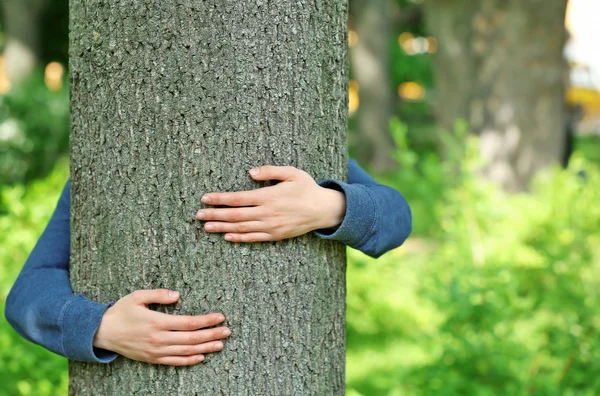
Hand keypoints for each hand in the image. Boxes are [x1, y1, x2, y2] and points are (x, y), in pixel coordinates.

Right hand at [93, 289, 230, 365]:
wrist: (102, 333)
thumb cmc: (121, 311)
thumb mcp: (138, 296)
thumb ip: (159, 294)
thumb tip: (178, 295)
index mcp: (157, 322)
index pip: (189, 322)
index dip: (207, 321)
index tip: (220, 317)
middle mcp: (159, 339)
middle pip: (192, 338)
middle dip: (212, 335)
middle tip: (227, 331)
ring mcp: (156, 351)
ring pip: (186, 351)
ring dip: (205, 348)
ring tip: (220, 345)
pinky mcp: (152, 359)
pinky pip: (174, 362)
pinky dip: (189, 361)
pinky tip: (201, 357)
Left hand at [196, 166, 345, 242]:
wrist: (324, 210)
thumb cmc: (307, 188)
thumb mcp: (291, 173)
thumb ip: (270, 171)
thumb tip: (250, 172)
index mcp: (269, 196)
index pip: (238, 198)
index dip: (219, 199)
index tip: (205, 198)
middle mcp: (267, 213)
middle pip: (235, 215)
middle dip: (215, 214)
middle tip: (198, 215)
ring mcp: (271, 226)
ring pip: (241, 228)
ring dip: (222, 227)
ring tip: (207, 227)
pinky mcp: (276, 235)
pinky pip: (254, 238)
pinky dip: (239, 238)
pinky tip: (227, 236)